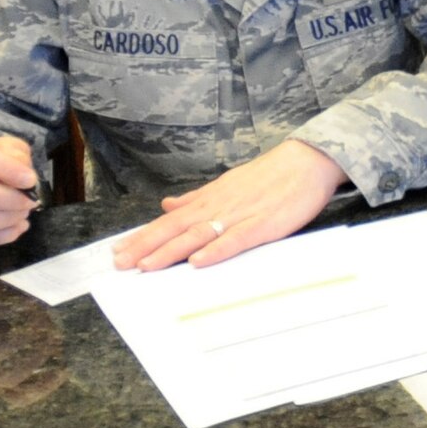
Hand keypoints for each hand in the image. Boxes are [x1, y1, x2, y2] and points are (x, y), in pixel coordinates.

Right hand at [0, 132, 38, 247]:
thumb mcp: (6, 147)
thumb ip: (17, 155)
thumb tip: (24, 177)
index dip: (6, 169)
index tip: (30, 180)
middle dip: (10, 200)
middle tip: (30, 202)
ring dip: (7, 220)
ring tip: (23, 214)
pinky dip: (1, 236)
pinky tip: (17, 228)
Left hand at [112, 139, 346, 270]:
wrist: (308, 161)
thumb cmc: (270, 175)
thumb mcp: (227, 183)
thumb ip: (197, 198)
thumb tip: (167, 205)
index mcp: (210, 198)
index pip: (169, 220)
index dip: (143, 236)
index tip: (119, 251)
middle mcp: (219, 205)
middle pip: (176, 228)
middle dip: (146, 246)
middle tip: (120, 264)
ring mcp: (241, 215)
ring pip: (199, 234)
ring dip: (171, 250)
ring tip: (147, 266)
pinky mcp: (264, 224)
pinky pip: (236, 239)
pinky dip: (216, 249)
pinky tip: (199, 261)